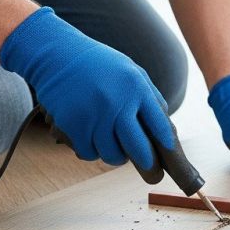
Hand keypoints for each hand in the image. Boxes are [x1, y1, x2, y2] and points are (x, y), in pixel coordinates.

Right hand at [0, 7, 172, 181]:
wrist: (58, 54)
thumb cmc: (100, 66)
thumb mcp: (132, 73)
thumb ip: (149, 100)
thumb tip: (166, 133)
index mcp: (137, 88)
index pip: (161, 128)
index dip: (168, 149)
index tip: (171, 164)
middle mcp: (118, 103)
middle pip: (140, 151)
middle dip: (149, 167)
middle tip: (153, 176)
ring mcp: (94, 116)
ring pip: (113, 156)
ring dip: (115, 155)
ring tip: (112, 141)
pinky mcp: (73, 125)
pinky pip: (89, 153)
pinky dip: (91, 149)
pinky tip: (91, 135)